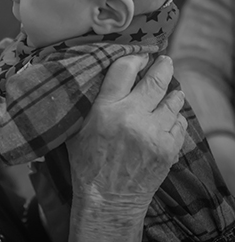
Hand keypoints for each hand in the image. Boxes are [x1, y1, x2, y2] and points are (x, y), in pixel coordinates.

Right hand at [67, 55, 186, 240]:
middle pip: (155, 81)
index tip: (140, 57)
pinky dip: (176, 116)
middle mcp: (131, 117)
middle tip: (164, 60)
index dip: (135, 58)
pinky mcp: (168, 149)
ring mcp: (153, 133)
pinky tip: (169, 115)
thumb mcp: (76, 128)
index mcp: (104, 110)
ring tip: (171, 88)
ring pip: (172, 101)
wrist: (107, 199)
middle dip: (163, 67)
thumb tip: (91, 77)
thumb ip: (86, 102)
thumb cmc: (87, 162)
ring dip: (172, 92)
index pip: (124, 69)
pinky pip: (179, 122)